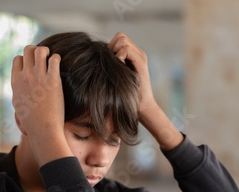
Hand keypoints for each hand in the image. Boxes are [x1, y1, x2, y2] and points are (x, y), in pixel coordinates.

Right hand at [11, 45, 71, 165]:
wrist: (43, 129)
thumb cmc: (32, 121)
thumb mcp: (18, 104)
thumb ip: (18, 90)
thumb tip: (19, 84)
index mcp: (15, 81)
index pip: (17, 59)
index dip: (26, 60)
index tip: (33, 65)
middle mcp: (25, 76)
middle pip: (28, 50)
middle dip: (36, 51)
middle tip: (44, 59)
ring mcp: (39, 77)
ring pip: (40, 50)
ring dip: (46, 52)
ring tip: (51, 59)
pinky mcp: (53, 80)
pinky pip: (54, 59)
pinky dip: (56, 58)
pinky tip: (58, 65)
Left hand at [108, 32, 182, 150]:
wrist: (142, 106)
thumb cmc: (126, 96)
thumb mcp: (117, 77)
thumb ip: (112, 64)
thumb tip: (96, 56)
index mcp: (133, 55)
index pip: (119, 38)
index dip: (111, 46)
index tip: (111, 63)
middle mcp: (138, 53)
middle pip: (120, 36)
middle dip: (112, 47)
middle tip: (114, 64)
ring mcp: (141, 56)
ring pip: (122, 40)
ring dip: (116, 52)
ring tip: (118, 67)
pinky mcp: (141, 62)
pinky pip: (126, 49)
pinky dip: (119, 57)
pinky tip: (121, 68)